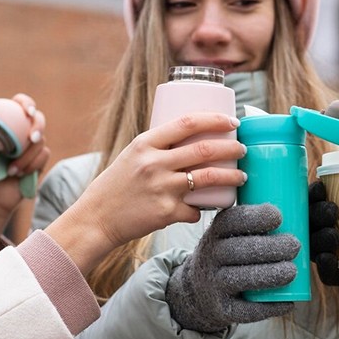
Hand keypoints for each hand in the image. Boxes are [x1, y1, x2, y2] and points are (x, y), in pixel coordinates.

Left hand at [0, 90, 48, 247]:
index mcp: (7, 122)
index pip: (22, 104)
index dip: (27, 103)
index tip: (26, 111)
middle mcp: (22, 132)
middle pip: (39, 119)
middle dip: (38, 127)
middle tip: (31, 138)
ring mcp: (32, 147)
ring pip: (41, 141)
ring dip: (26, 156)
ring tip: (11, 169)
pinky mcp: (40, 161)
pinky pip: (44, 156)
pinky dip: (31, 165)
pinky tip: (18, 174)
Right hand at [45, 112, 245, 274]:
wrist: (96, 219)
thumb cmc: (116, 186)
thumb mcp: (132, 157)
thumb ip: (158, 149)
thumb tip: (193, 142)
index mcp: (145, 144)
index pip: (187, 123)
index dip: (215, 119)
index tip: (232, 122)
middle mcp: (154, 163)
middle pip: (204, 149)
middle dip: (231, 147)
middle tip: (242, 149)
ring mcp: (161, 188)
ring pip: (208, 178)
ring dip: (231, 176)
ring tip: (241, 175)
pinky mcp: (166, 212)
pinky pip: (195, 210)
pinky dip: (203, 209)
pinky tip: (207, 208)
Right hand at [166, 204, 298, 332]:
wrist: (198, 290)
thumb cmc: (230, 254)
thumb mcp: (231, 234)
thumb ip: (256, 221)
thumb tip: (302, 204)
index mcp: (217, 232)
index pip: (232, 221)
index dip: (255, 217)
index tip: (278, 217)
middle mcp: (211, 256)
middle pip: (239, 250)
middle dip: (270, 247)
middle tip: (295, 245)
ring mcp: (214, 284)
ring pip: (240, 279)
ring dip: (269, 275)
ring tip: (292, 271)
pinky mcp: (222, 309)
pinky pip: (245, 310)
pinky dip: (268, 307)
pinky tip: (287, 302)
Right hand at [309, 185, 338, 327]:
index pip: (319, 198)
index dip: (314, 192)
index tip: (322, 186)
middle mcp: (334, 229)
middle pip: (312, 220)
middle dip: (315, 213)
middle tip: (333, 210)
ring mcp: (336, 253)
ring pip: (314, 245)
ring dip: (317, 238)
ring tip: (334, 236)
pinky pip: (326, 272)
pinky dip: (323, 266)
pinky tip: (329, 259)